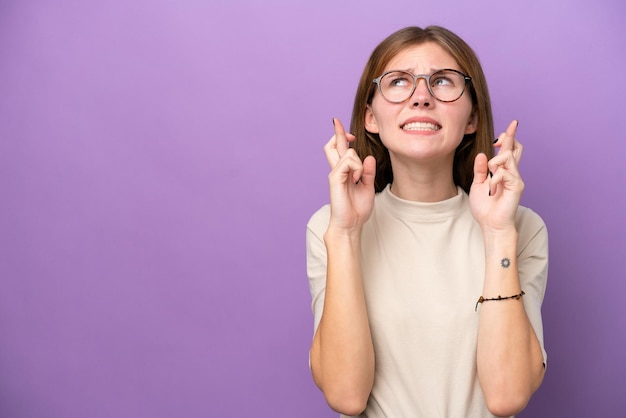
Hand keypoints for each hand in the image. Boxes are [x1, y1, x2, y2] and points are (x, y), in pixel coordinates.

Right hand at [324, 118, 375, 232]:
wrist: (350, 225)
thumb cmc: (357, 209)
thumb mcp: (367, 187)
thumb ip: (368, 172)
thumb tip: (368, 157)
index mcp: (345, 172)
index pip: (340, 150)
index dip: (341, 136)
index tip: (346, 129)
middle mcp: (337, 170)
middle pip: (333, 144)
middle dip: (338, 132)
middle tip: (340, 125)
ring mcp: (335, 173)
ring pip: (347, 151)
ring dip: (358, 162)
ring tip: (358, 178)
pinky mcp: (334, 177)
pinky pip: (348, 161)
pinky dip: (356, 168)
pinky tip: (356, 180)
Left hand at [469, 120, 523, 231]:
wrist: (491, 224)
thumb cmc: (485, 208)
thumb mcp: (478, 185)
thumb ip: (480, 170)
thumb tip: (483, 154)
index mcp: (501, 172)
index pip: (507, 150)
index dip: (508, 137)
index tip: (509, 126)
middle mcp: (511, 173)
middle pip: (514, 148)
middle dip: (509, 138)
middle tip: (503, 134)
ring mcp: (515, 178)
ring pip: (507, 157)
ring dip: (494, 164)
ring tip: (490, 180)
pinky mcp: (517, 185)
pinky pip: (504, 172)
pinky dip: (494, 179)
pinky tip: (492, 190)